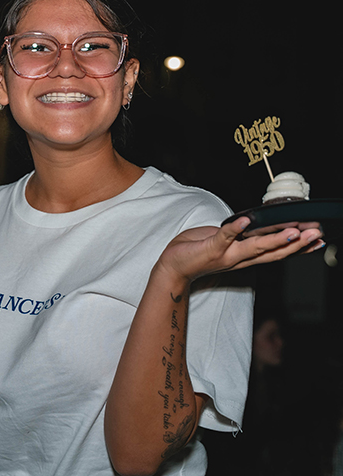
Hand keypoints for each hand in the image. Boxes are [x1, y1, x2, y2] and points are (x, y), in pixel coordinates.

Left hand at [157, 216, 323, 283]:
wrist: (172, 267)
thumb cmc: (197, 250)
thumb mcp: (224, 241)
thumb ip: (239, 234)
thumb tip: (253, 222)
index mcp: (244, 256)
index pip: (276, 252)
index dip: (298, 247)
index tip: (317, 238)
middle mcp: (239, 258)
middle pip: (273, 252)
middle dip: (296, 243)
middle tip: (316, 233)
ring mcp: (226, 255)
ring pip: (254, 247)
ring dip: (274, 239)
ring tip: (293, 231)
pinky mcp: (210, 249)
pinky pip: (224, 237)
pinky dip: (234, 229)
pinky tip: (245, 221)